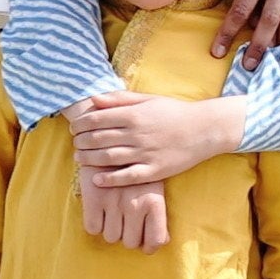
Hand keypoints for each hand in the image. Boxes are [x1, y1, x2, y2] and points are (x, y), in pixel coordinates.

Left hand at [72, 86, 239, 188]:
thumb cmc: (175, 112)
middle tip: (75, 143)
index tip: (75, 128)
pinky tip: (97, 179)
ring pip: (108, 158)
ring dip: (88, 159)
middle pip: (98, 139)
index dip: (80, 124)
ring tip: (79, 158)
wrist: (204, 129)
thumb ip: (120, 99)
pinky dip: (109, 179)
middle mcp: (137, 134)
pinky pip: (127, 177)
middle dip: (81, 142)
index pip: (97, 119)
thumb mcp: (148, 99)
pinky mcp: (154, 170)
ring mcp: (145, 153)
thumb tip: (94, 99)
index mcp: (134, 114)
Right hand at [75, 170, 169, 250]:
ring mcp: (114, 202)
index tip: (143, 243)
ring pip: (111, 237)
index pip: (156, 240)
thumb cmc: (137, 169)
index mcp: (154, 202)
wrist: (111, 140)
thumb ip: (159, 216)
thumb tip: (163, 242)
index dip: (149, 247)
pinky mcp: (93, 198)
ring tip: (112, 213)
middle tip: (125, 221)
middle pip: (130, 242)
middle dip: (127, 235)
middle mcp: (135, 204)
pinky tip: (99, 210)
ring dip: (111, 229)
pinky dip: (95, 223)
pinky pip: (93, 228)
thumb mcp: (154, 188)